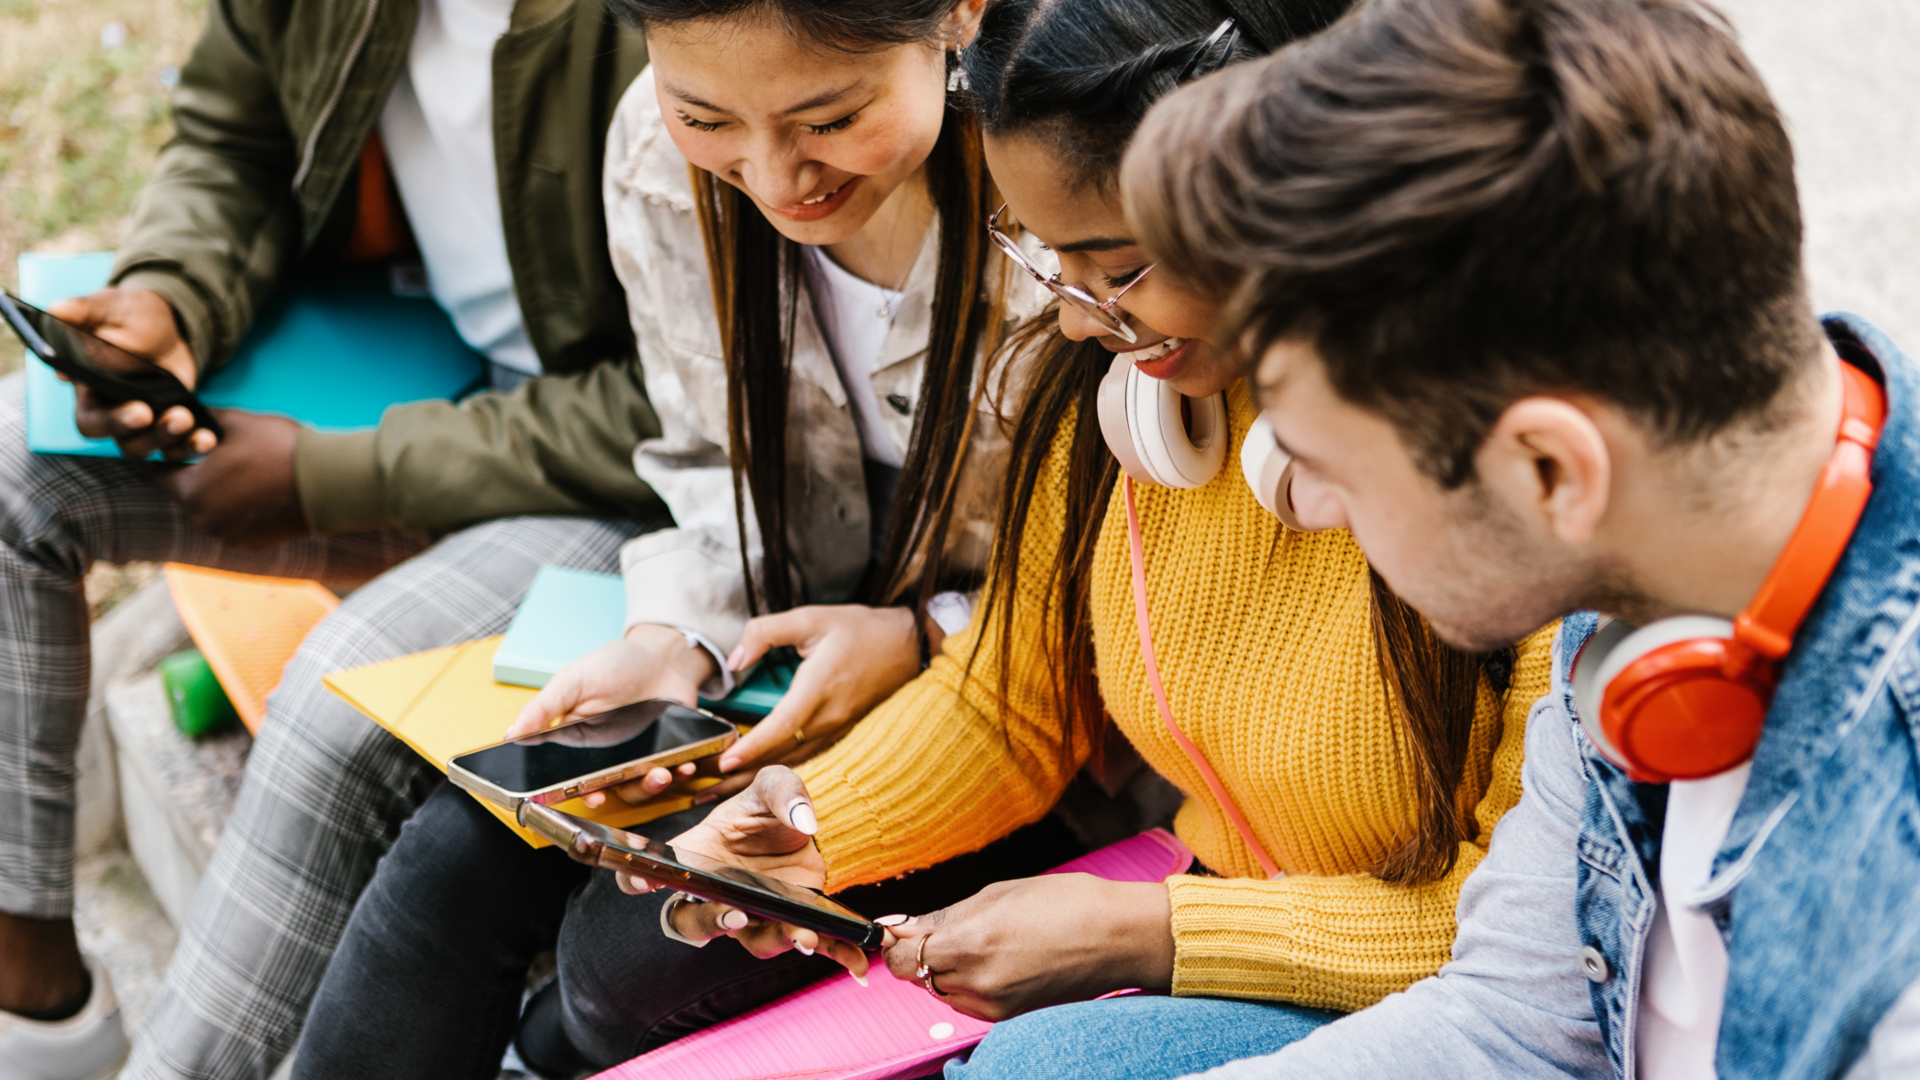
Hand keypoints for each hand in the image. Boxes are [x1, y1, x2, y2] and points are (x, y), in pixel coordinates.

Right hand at [46, 287, 211, 457]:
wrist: (170, 325)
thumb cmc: (129, 315)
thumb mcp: (110, 307)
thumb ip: (85, 311)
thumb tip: (58, 310)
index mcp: (89, 389)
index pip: (90, 419)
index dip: (111, 422)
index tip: (140, 411)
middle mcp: (113, 412)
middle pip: (121, 439)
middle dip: (142, 432)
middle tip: (157, 415)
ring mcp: (144, 423)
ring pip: (149, 447)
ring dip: (169, 440)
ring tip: (186, 419)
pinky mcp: (169, 425)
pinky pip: (178, 447)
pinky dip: (192, 446)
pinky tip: (208, 437)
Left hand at [152, 411, 308, 546]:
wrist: (329, 483)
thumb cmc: (281, 449)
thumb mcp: (240, 421)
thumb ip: (207, 417)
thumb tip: (191, 411)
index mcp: (191, 490)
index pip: (160, 475)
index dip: (173, 457)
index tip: (189, 448)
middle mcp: (203, 519)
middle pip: (188, 495)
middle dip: (200, 477)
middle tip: (226, 459)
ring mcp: (228, 535)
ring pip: (212, 511)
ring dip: (222, 496)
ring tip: (249, 476)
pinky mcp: (253, 544)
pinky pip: (235, 526)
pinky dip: (243, 512)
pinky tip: (264, 494)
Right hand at [507, 624, 719, 804]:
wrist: (665, 655)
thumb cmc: (617, 663)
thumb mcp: (574, 680)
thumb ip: (544, 708)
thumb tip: (511, 735)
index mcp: (574, 738)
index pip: (565, 775)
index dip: (573, 791)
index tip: (585, 795)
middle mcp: (602, 755)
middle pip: (603, 789)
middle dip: (612, 794)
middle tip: (616, 790)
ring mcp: (633, 757)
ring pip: (635, 788)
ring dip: (648, 787)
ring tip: (662, 773)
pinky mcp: (662, 755)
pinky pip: (667, 776)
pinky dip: (677, 776)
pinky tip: (683, 766)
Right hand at [621, 766, 872, 977]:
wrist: (809, 828)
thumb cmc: (773, 807)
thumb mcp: (775, 784)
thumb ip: (784, 792)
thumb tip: (803, 820)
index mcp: (697, 857)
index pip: (652, 874)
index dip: (637, 881)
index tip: (643, 882)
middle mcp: (718, 894)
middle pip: (694, 923)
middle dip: (711, 924)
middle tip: (735, 915)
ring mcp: (755, 914)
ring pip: (754, 940)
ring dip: (776, 940)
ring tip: (804, 936)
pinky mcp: (791, 922)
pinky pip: (806, 945)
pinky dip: (833, 955)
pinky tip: (858, 962)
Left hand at [718, 604, 919, 774]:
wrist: (911, 646)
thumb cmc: (861, 629)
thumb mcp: (811, 617)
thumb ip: (766, 632)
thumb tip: (734, 659)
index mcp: (819, 687)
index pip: (781, 726)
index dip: (752, 747)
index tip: (723, 760)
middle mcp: (829, 716)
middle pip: (780, 754)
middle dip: (740, 773)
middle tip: (701, 786)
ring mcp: (837, 728)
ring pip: (791, 761)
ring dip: (755, 778)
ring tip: (718, 792)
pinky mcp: (840, 732)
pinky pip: (805, 756)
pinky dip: (777, 770)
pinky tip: (756, 778)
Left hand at [878, 874, 1174, 1020]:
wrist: (1120, 937)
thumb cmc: (1067, 904)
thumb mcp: (998, 894)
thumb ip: (945, 916)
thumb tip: (903, 927)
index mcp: (970, 943)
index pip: (903, 959)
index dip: (897, 943)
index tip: (903, 929)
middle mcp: (977, 982)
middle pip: (920, 976)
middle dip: (924, 953)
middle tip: (945, 928)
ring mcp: (995, 1005)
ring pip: (943, 991)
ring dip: (946, 969)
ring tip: (980, 941)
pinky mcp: (1010, 1017)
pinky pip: (969, 1003)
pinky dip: (969, 984)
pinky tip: (996, 959)